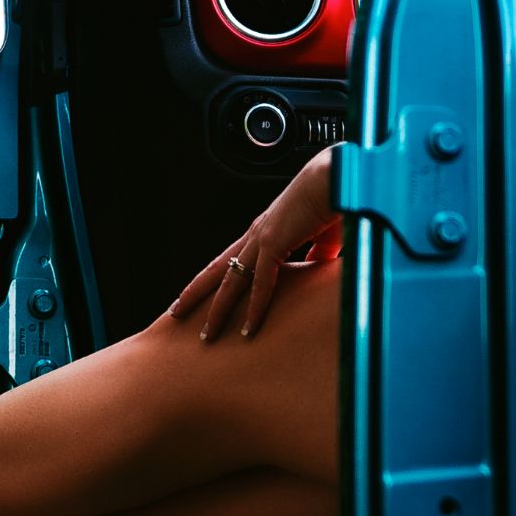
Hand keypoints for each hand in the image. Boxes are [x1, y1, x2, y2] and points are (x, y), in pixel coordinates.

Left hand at [164, 145, 341, 340]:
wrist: (338, 179)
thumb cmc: (332, 199)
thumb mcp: (322, 236)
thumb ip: (316, 254)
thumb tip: (317, 267)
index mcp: (265, 230)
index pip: (229, 259)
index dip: (213, 278)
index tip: (200, 295)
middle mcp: (255, 235)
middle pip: (216, 270)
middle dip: (195, 294)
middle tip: (177, 314)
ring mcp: (260, 239)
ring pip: (229, 282)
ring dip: (216, 310)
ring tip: (207, 335)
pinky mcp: (273, 243)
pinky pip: (261, 284)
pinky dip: (254, 308)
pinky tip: (248, 329)